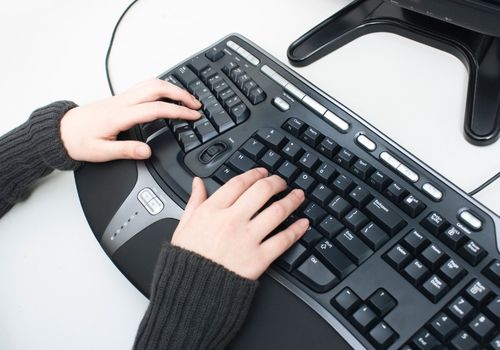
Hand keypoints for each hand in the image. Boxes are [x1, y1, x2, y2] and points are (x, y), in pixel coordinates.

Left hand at [60, 78, 201, 161]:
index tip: (193, 116)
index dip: (178, 111)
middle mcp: (122, 102)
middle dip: (180, 93)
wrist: (60, 131)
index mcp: (121, 115)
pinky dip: (161, 88)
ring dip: (172, 87)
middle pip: (157, 88)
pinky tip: (167, 95)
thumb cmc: (78, 140)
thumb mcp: (101, 152)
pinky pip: (144, 86)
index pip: (156, 108)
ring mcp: (121, 98)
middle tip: (196, 105)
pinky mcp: (120, 99)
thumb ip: (126, 151)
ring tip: (187, 98)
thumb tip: (147, 151)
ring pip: (151, 83)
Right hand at [171, 168, 308, 279]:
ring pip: (277, 212)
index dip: (254, 173)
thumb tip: (198, 183)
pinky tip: (303, 223)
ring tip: (298, 196)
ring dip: (292, 200)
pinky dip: (297, 229)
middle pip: (262, 191)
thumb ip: (194, 201)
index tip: (262, 172)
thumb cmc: (188, 260)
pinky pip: (284, 239)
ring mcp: (247, 239)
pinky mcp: (259, 258)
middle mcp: (232, 221)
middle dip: (277, 182)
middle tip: (282, 182)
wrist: (193, 291)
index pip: (239, 183)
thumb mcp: (183, 225)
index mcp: (212, 211)